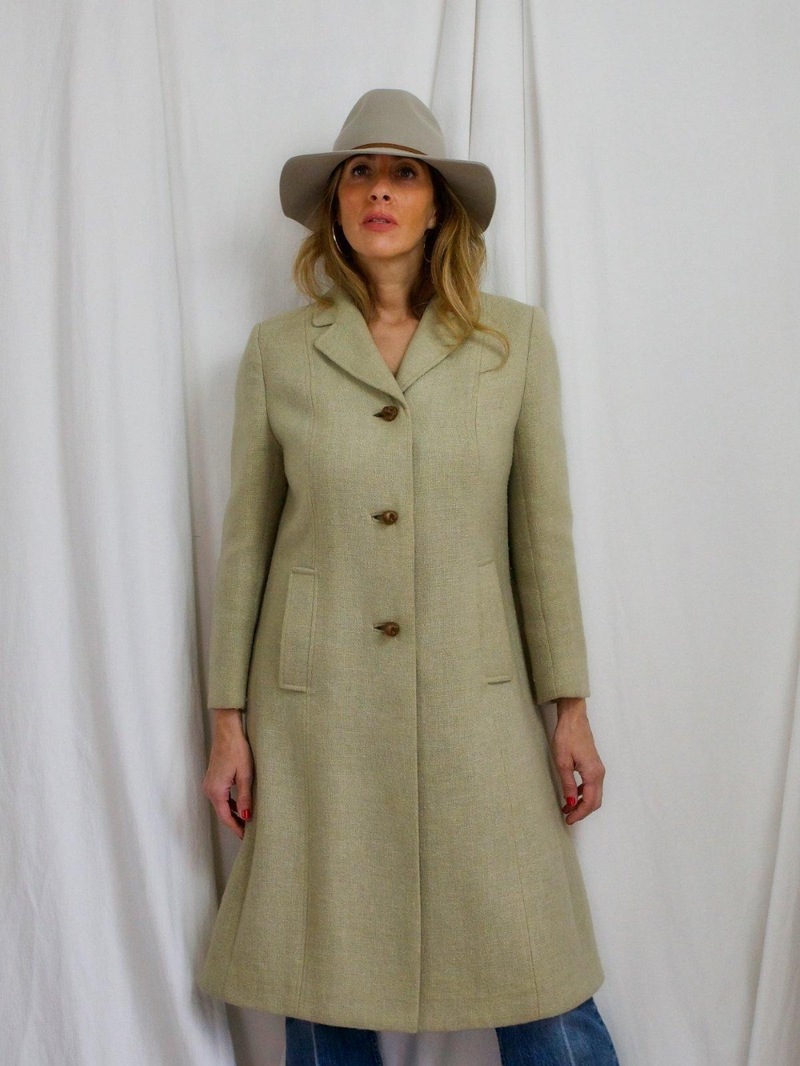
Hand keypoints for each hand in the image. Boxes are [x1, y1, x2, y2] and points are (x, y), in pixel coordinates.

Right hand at [203, 709, 253, 839]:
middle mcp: (209, 789)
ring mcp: (209, 783)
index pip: (226, 817)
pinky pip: (221, 796)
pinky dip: (230, 803)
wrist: (227, 731)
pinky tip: (241, 805)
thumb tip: (246, 817)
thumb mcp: (245, 775)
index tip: (246, 837)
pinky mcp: (213, 778)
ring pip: (222, 805)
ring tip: (247, 821)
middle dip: (235, 823)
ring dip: (233, 813)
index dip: (236, 829)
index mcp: (216, 791)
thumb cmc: (237, 750)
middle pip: (222, 813)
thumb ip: (245, 797)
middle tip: (249, 832)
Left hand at [551, 697, 604, 824]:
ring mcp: (598, 769)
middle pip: (595, 801)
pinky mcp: (594, 765)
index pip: (589, 802)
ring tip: (567, 808)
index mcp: (593, 774)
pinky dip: (583, 794)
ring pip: (594, 794)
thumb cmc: (567, 737)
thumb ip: (567, 785)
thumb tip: (571, 804)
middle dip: (582, 812)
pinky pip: (592, 785)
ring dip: (582, 803)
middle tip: (568, 818)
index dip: (580, 814)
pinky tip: (571, 795)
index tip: (568, 820)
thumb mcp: (562, 763)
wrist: (574, 719)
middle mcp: (599, 773)